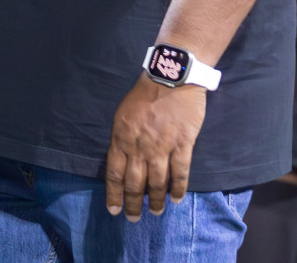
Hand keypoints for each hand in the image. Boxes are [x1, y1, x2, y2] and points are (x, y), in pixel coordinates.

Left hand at [104, 75, 205, 221]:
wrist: (170, 79)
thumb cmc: (143, 95)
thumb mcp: (122, 115)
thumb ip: (122, 139)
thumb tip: (121, 160)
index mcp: (121, 138)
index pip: (114, 173)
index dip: (113, 193)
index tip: (114, 209)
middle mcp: (139, 147)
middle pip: (134, 182)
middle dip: (132, 203)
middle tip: (134, 218)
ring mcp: (162, 147)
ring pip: (157, 182)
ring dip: (155, 200)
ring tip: (155, 212)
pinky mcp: (183, 145)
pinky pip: (180, 172)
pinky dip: (178, 188)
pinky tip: (176, 199)